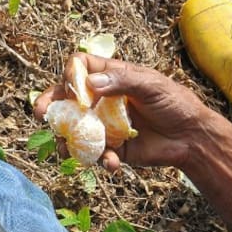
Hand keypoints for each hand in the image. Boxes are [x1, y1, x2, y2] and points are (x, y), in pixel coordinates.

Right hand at [34, 53, 216, 171]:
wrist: (191, 137)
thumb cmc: (174, 103)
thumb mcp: (151, 85)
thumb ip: (122, 82)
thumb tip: (90, 84)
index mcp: (111, 77)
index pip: (79, 68)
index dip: (71, 76)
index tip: (74, 90)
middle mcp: (103, 100)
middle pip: (67, 99)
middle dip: (51, 106)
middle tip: (41, 115)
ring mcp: (105, 124)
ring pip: (75, 129)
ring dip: (67, 139)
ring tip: (66, 149)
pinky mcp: (112, 148)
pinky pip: (95, 154)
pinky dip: (99, 160)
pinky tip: (111, 163)